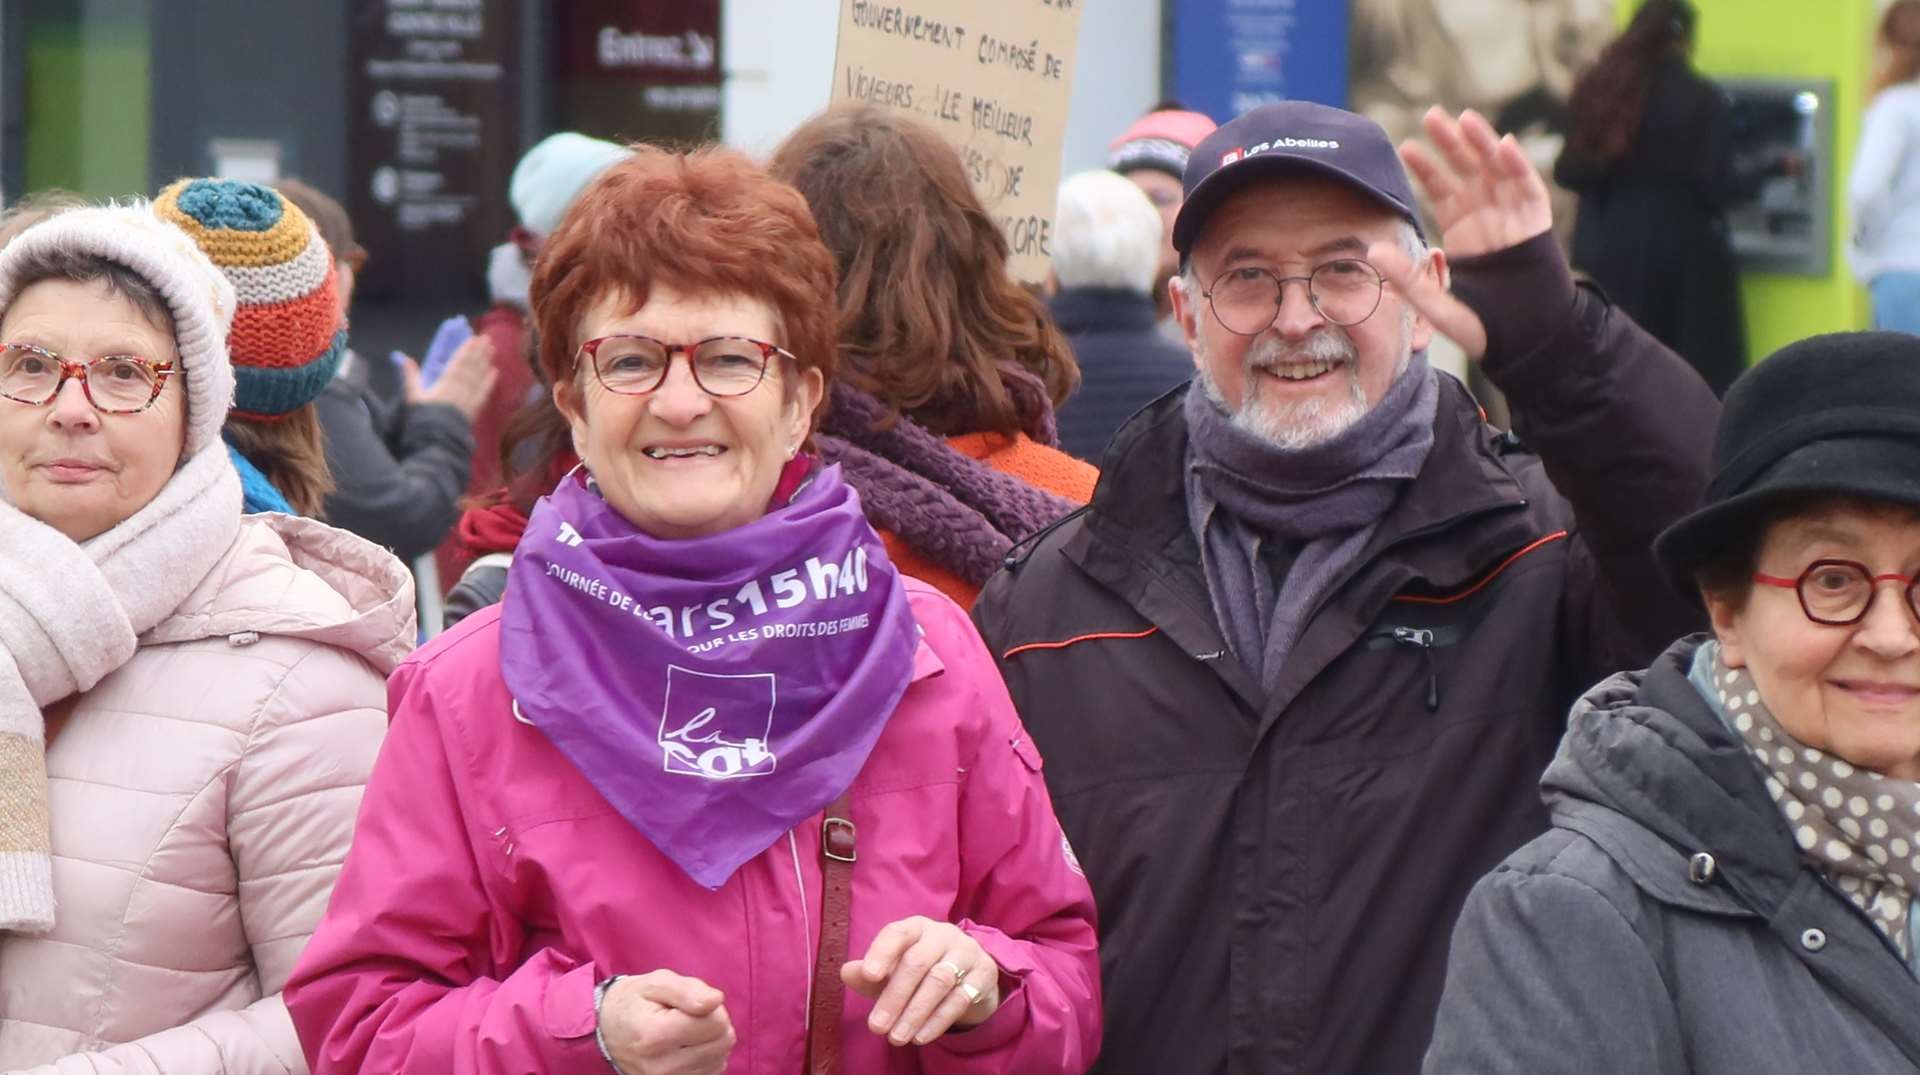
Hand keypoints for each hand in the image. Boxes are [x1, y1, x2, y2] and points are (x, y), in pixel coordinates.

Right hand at [403, 335, 497, 420]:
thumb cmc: (423, 418)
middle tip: (487, 338)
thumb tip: (405, 359)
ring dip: (485, 362)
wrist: (437, 439)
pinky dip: (489, 382)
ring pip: (478, 377)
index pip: (457, 363)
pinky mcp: (474, 409)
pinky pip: (484, 393)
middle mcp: (459, 389)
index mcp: (444, 384)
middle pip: (471, 367)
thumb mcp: (413, 397)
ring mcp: (469, 399)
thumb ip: (411, 377)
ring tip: (492, 349)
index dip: (465, 350)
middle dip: (478, 352)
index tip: (473, 339)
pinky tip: (495, 372)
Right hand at [598, 971, 735, 1074]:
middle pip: (723, 1042)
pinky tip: (687, 1047)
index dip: (710, 1005)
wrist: (609, 1031)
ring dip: (710, 1040)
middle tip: (688, 1015)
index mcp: (656, 1036)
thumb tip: (716, 1001)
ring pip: (720, 1058)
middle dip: (714, 1022)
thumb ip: (688, 989)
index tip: (689, 1003)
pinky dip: (707, 1057)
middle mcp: (662, 1066)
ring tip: (685, 1031)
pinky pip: (713, 1071)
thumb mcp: (656, 983)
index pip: (717, 1022)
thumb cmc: (634, 1002)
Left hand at [842, 916, 1001, 1045]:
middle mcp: (943, 934)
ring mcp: (967, 952)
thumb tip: (846, 972)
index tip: (868, 975)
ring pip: (940, 981)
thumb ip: (870, 973)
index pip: (897, 933)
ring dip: (915, 1012)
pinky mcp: (984, 973)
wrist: (968, 974)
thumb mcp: (893, 970)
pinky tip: (920, 1037)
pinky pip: (961, 998)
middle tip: (876, 1027)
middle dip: (894, 997)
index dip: (882, 952)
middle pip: (917, 962)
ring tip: (897, 1038)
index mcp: (916, 927)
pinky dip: (938, 1020)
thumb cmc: (920, 970)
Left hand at [1370, 107, 1553, 361]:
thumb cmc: (1483, 324)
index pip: (1441, 190)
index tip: (1405, 147)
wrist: (1528, 341)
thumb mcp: (1436, 303)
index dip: (1426, 168)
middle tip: (1431, 115)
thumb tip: (1371, 250)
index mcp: (1462, 231)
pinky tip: (1502, 145)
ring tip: (1463, 119)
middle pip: (1468, 170)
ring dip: (1483, 144)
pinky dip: (1518, 166)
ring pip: (1497, 170)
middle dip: (1452, 143)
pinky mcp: (1537, 223)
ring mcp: (1513, 217)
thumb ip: (1407, 278)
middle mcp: (1487, 217)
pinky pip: (1528, 188)